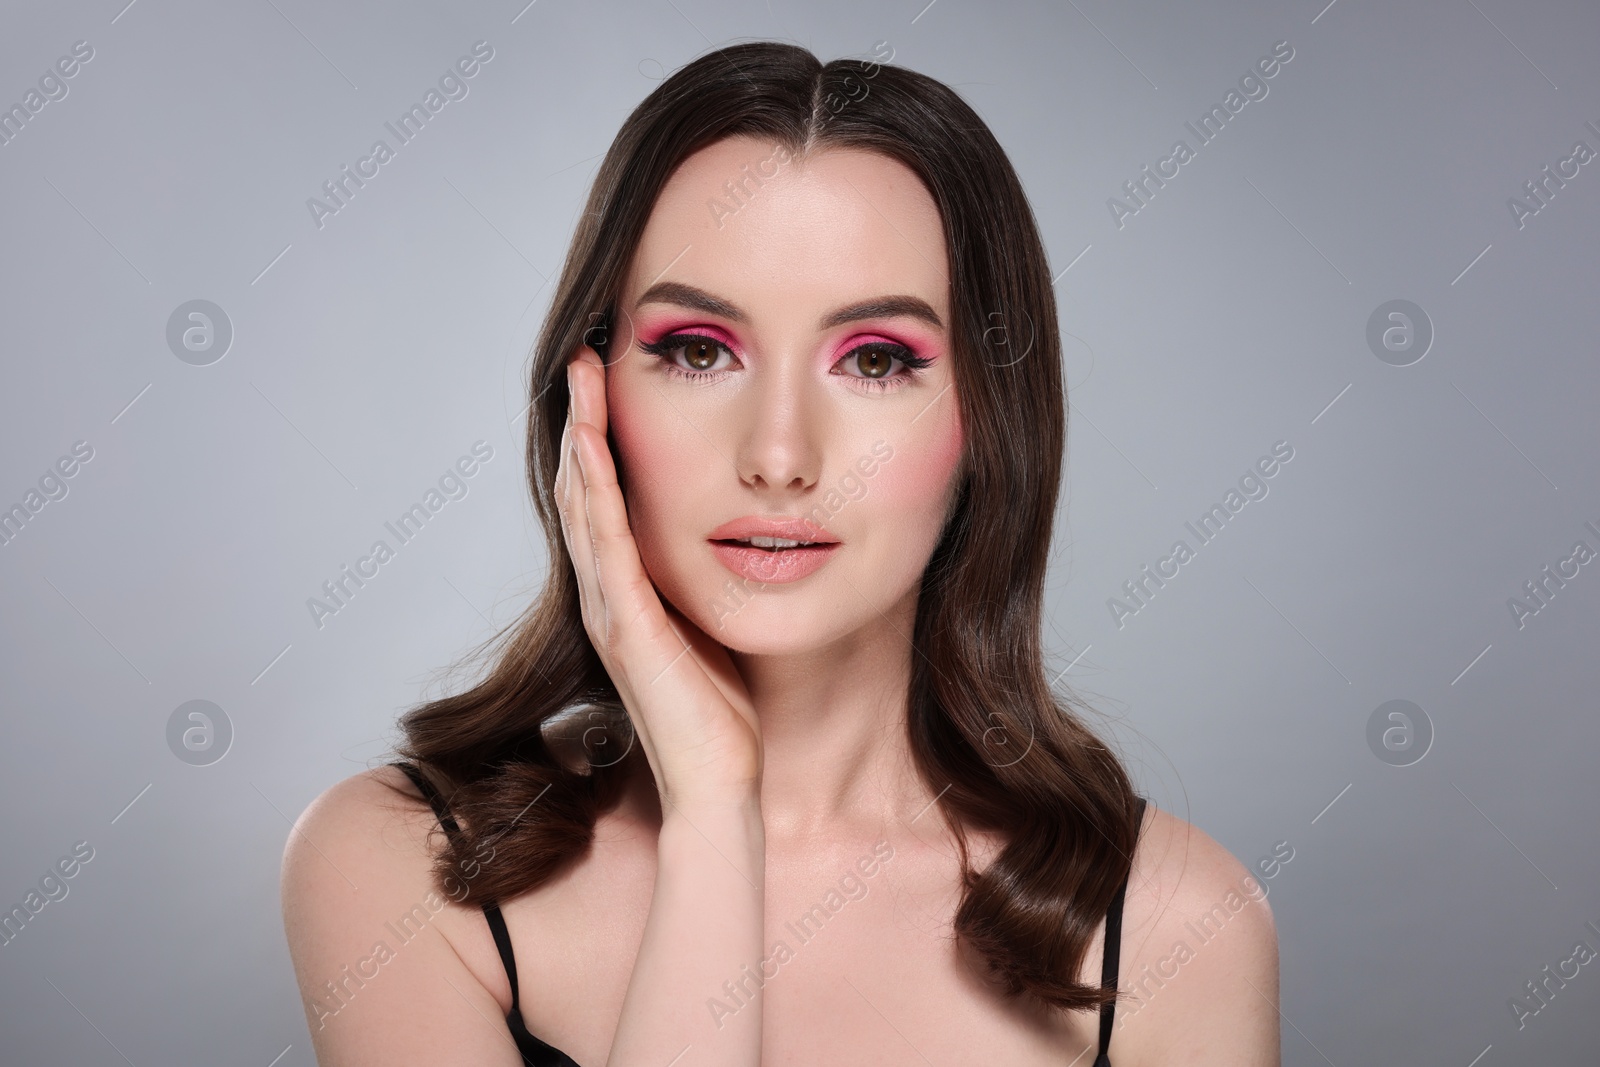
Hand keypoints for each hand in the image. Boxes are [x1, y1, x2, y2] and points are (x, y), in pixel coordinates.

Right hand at [556, 349, 762, 812]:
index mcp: (628, 592)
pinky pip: (606, 548)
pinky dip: (596, 495)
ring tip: (580, 379)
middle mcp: (607, 594)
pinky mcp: (628, 630)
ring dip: (581, 439)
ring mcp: (611, 610)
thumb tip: (731, 531)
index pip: (605, 498)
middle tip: (583, 356)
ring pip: (584, 507)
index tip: (609, 378)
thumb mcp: (711, 623)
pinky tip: (591, 449)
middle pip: (583, 489)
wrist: (720, 782)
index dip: (601, 437)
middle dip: (583, 420)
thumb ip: (703, 580)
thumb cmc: (721, 711)